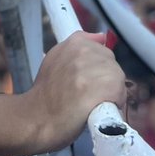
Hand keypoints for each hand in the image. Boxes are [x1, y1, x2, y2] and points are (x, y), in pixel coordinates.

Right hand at [21, 31, 126, 153]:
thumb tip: (101, 36)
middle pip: (112, 64)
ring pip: (118, 78)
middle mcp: (83, 52)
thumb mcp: (56, 59)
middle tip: (91, 96)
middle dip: (106, 80)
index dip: (99, 69)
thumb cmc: (46, 93)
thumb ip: (79, 45)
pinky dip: (115, 102)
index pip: (102, 50)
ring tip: (96, 104)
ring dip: (112, 93)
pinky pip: (119, 92)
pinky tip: (101, 109)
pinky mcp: (99, 90)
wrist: (35, 118)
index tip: (89, 82)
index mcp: (74, 43)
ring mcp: (91, 70)